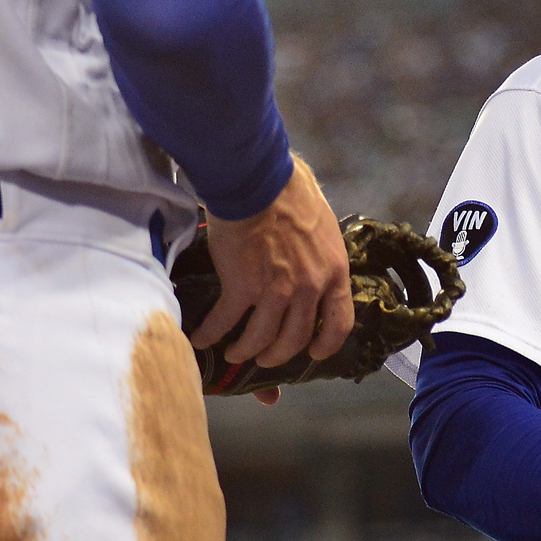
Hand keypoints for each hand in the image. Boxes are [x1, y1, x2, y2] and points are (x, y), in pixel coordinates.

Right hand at [188, 158, 353, 372]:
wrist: (259, 181)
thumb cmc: (291, 193)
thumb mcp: (324, 228)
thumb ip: (321, 255)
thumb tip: (314, 261)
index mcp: (334, 273)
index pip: (339, 322)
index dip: (326, 344)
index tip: (315, 353)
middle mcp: (310, 288)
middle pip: (296, 339)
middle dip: (279, 355)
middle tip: (266, 359)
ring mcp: (276, 292)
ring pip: (261, 339)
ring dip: (246, 351)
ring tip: (235, 354)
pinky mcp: (241, 288)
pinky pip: (225, 322)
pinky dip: (211, 334)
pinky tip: (202, 339)